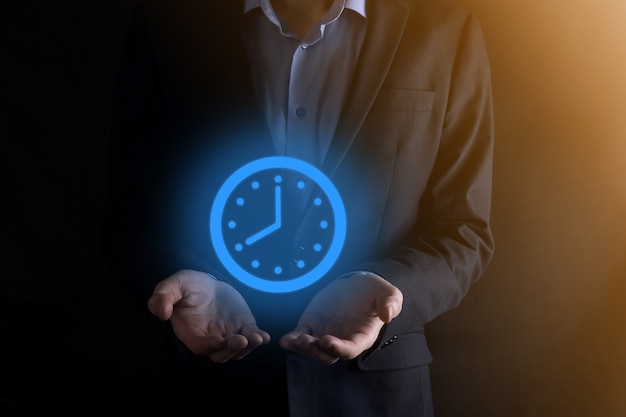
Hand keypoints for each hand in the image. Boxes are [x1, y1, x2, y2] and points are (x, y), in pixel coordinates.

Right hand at [148, 269, 269, 361]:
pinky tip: (265, 337)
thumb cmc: (186, 286)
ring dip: (248, 347)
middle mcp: (210, 338)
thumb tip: (161, 313)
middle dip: (232, 350)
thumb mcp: (171, 286)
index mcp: (191, 332)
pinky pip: (251, 337)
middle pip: (221, 354)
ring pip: (238, 350)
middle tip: (242, 339)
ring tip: (257, 338)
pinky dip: (259, 339)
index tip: (220, 340)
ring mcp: (228, 334)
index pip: (201, 346)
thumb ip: (162, 298)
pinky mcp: (242, 326)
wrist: (205, 281)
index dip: (210, 346)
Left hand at [279, 272, 402, 364]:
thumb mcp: (387, 293)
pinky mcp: (311, 326)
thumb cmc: (374, 292)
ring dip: (302, 348)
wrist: (356, 284)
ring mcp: (325, 334)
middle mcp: (341, 340)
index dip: (338, 348)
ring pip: (312, 349)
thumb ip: (391, 303)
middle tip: (306, 340)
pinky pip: (299, 337)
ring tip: (294, 340)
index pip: (349, 349)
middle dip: (316, 350)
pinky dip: (291, 341)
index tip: (327, 340)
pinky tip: (284, 340)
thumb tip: (388, 315)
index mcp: (361, 337)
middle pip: (327, 354)